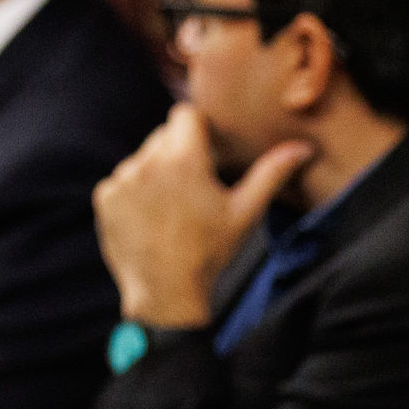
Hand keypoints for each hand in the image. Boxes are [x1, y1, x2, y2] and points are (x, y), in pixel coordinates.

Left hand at [93, 105, 312, 328]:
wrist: (166, 294)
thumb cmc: (210, 253)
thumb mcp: (245, 213)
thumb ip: (272, 173)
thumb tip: (303, 148)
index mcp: (183, 160)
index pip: (185, 115)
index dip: (197, 130)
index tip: (206, 151)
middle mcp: (147, 163)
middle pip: (163, 137)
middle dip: (179, 153)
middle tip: (193, 188)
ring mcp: (122, 180)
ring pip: (142, 158)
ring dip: (155, 172)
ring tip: (171, 208)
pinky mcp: (104, 198)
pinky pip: (121, 179)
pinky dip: (133, 191)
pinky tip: (150, 217)